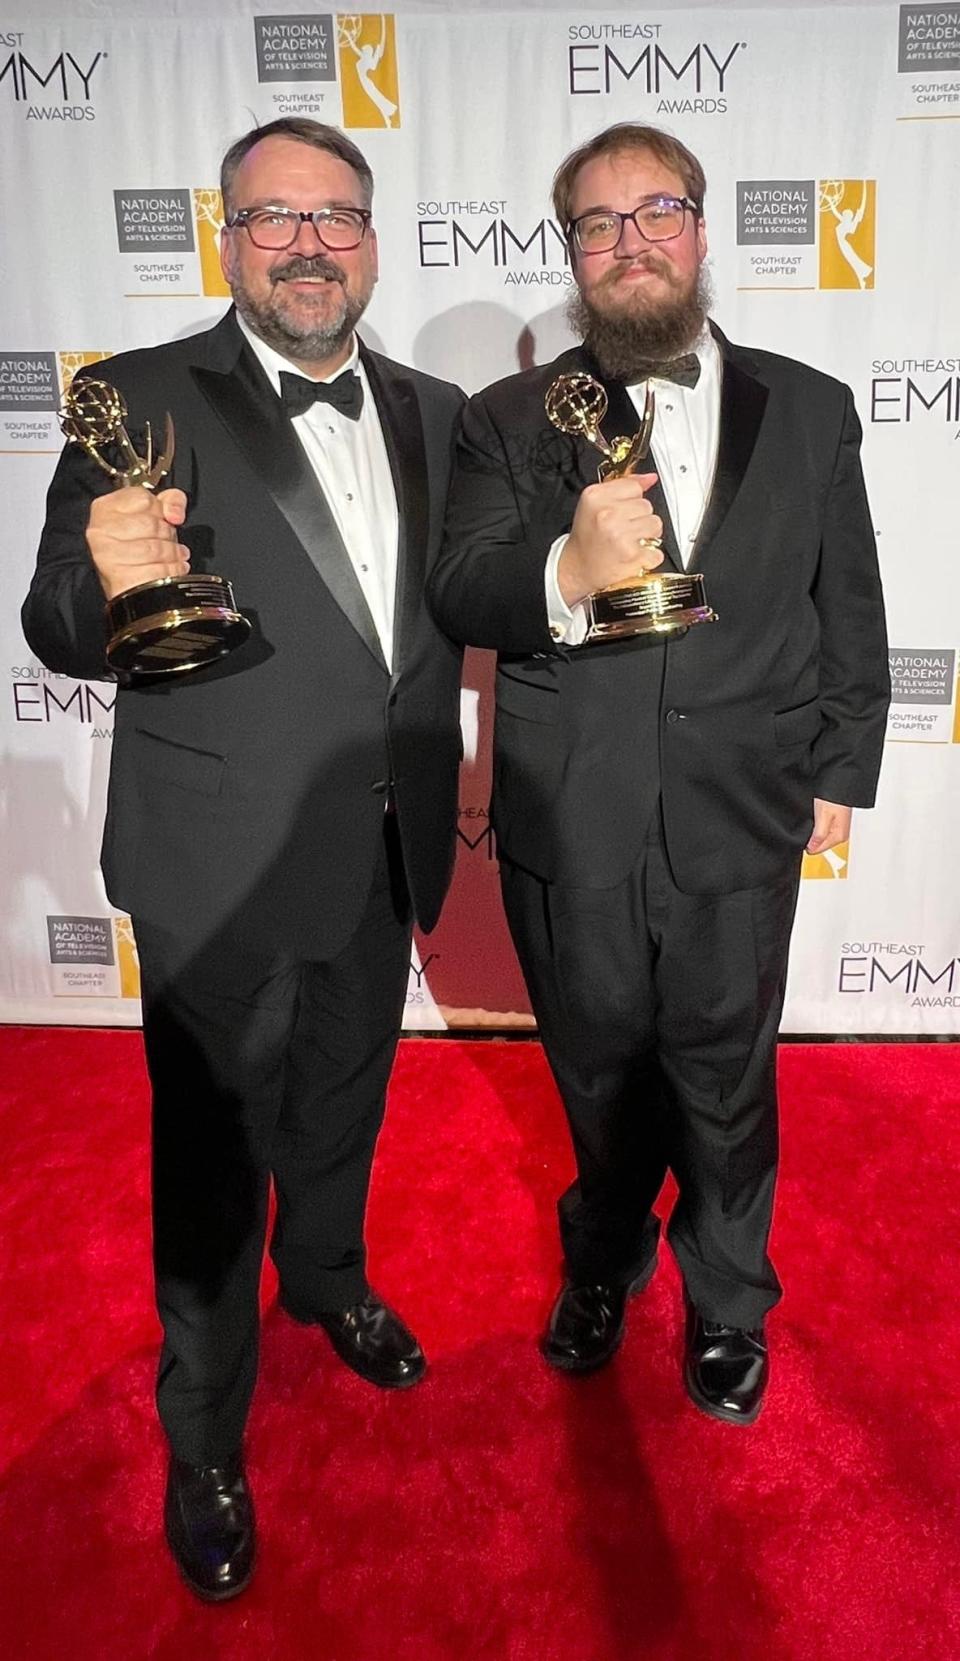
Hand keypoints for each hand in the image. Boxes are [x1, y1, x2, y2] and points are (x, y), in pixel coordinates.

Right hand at [85, 486, 189, 601]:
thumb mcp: (150, 516)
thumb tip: (175, 514)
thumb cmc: (137, 550)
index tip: (161, 520)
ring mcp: (108, 554)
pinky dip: (171, 572)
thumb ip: (169, 501)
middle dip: (168, 535)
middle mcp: (100, 530)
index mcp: (104, 508)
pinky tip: (169, 571)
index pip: (144, 498)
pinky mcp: (119, 578)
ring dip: (172, 555)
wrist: (129, 588)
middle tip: (167, 542)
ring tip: (171, 557)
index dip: (160, 511)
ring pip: (155, 548)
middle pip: (151, 524)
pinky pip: (156, 570)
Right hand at [558, 472, 663, 607]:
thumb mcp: (595, 503)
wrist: (576, 569)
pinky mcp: (631, 555)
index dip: (631, 500)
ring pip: (655, 525)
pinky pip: (656, 551)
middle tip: (622, 530)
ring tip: (629, 542)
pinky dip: (648, 557)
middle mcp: (607, 514)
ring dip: (647, 536)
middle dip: (639, 518)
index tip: (622, 511)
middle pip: (647, 506)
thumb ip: (623, 486)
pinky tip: (632, 556)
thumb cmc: (586, 538)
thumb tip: (650, 478)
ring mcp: (620, 535)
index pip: (634, 487)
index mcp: (595, 497)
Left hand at [806, 799, 851, 854]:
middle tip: (812, 821)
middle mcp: (841, 834)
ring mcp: (840, 828)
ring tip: (817, 815)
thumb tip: (811, 848)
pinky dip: (818, 823)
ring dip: (815, 829)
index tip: (806, 831)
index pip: (817, 850)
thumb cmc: (835, 797)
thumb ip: (818, 835)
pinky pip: (824, 828)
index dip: (807, 842)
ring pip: (821, 836)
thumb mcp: (823, 817)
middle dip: (811, 836)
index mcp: (839, 836)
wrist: (843, 783)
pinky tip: (819, 814)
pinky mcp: (837, 821)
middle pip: (819, 844)